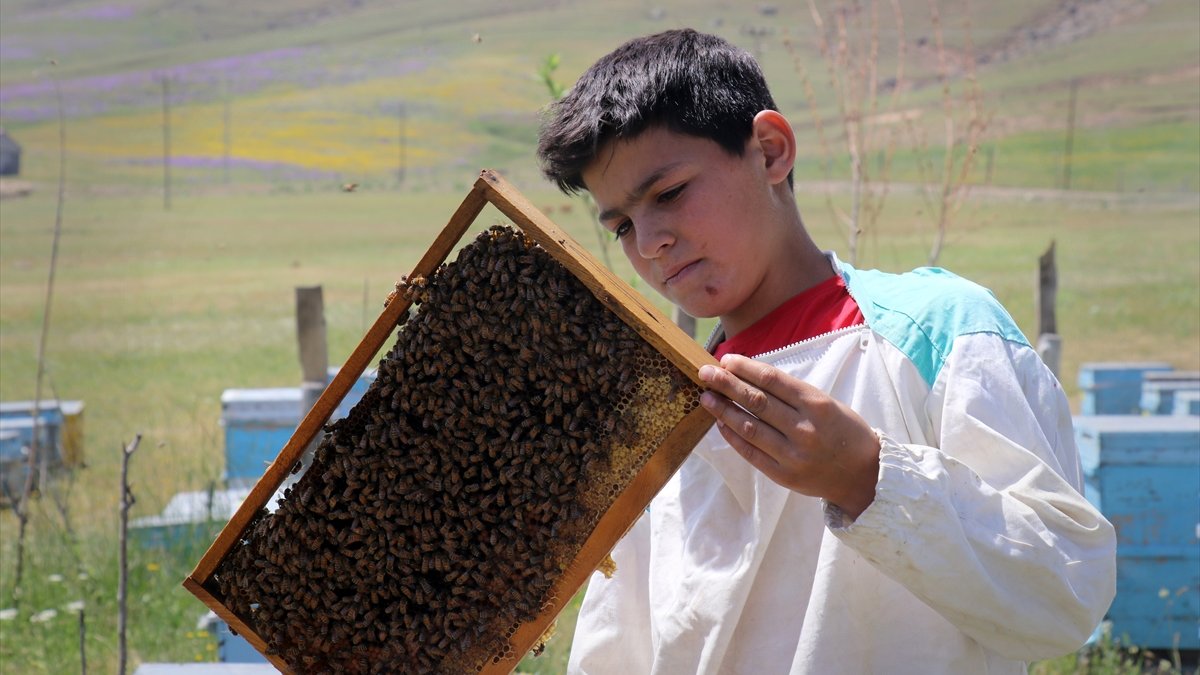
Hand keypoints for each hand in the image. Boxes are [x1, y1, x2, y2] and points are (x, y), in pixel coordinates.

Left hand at [698, 354, 880, 519]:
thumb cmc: (843, 432)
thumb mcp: (826, 404)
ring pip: (749, 426)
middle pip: (756, 401)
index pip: (772, 380)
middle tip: (704, 372)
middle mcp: (804, 429)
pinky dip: (732, 436)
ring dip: (723, 410)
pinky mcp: (783, 475)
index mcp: (817, 405)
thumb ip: (792, 393)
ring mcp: (792, 454)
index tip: (726, 359)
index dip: (745, 368)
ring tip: (706, 397)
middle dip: (726, 384)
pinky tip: (720, 423)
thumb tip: (750, 376)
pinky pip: (750, 452)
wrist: (863, 475)